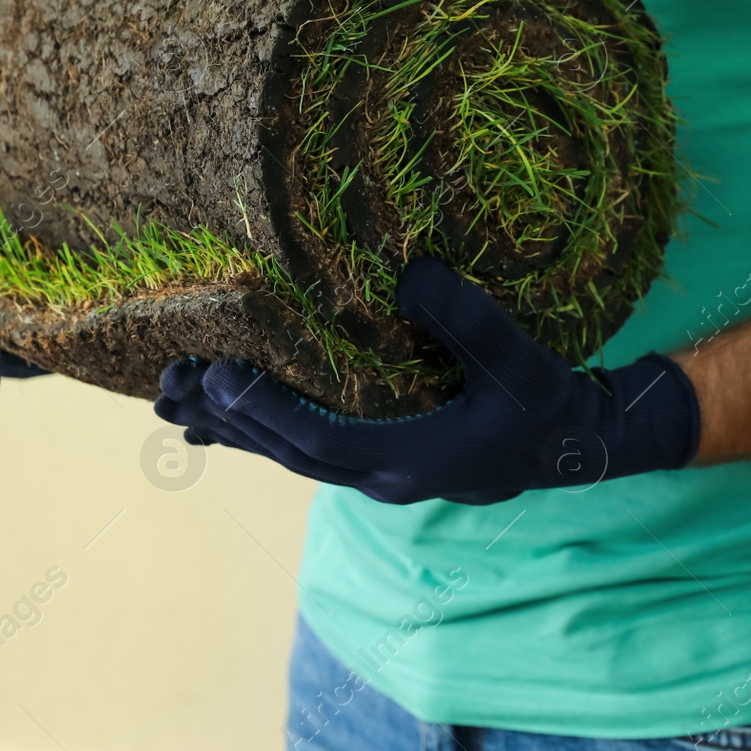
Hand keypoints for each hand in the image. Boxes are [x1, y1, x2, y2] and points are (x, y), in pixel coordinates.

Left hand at [153, 257, 699, 503]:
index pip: (317, 438)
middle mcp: (382, 476)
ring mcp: (379, 473)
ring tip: (176, 401)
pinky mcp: (383, 459)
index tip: (219, 375)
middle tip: (172, 383)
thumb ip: (470, 321)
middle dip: (229, 419)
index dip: (265, 411)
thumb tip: (411, 273)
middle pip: (287, 452)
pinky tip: (230, 416)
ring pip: (291, 455)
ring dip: (236, 429)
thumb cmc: (549, 405)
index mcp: (407, 459)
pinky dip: (265, 431)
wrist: (577, 446)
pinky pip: (309, 449)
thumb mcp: (519, 362)